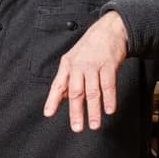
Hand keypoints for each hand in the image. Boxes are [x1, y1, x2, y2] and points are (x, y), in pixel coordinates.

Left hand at [43, 10, 129, 131]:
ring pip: (93, 92)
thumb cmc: (90, 46)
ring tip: (94, 124)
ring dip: (94, 110)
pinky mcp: (109, 64)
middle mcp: (79, 66)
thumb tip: (62, 96)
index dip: (52, 100)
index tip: (48, 113)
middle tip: (77, 128)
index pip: (58, 85)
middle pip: (76, 92)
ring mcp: (94, 65)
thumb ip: (68, 78)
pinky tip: (109, 110)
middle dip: (76, 112)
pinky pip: (108, 85)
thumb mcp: (74, 59)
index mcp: (67, 65)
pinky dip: (109, 99)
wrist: (110, 29)